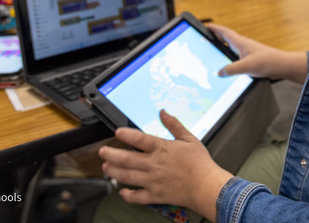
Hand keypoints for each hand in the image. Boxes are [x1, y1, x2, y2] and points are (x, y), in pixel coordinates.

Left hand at [100, 110, 231, 219]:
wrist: (206, 186)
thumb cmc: (200, 164)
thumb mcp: (189, 138)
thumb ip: (174, 125)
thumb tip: (163, 112)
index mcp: (162, 149)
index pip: (139, 139)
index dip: (125, 135)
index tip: (117, 132)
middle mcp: (154, 164)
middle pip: (126, 158)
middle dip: (111, 155)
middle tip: (102, 152)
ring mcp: (152, 180)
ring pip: (127, 176)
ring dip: (114, 172)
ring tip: (106, 168)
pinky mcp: (155, 195)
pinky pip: (136, 196)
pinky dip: (127, 195)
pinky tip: (122, 191)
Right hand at [208, 23, 308, 82]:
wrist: (282, 65)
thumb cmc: (267, 62)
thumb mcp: (246, 66)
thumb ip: (231, 69)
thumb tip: (220, 72)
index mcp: (241, 43)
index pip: (225, 33)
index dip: (215, 29)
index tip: (207, 26)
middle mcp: (244, 45)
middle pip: (227, 39)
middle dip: (217, 37)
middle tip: (208, 38)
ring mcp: (248, 52)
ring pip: (232, 48)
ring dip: (224, 47)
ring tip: (216, 51)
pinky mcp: (252, 59)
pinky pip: (237, 56)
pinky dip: (230, 58)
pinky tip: (230, 65)